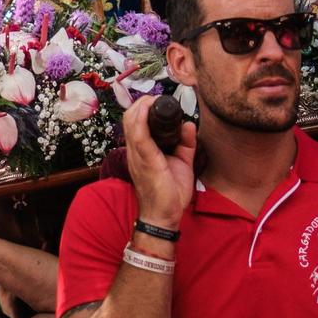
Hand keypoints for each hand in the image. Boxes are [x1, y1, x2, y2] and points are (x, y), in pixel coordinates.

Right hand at [123, 94, 196, 228]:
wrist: (164, 217)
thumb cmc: (170, 193)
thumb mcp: (182, 162)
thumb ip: (185, 143)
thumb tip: (188, 124)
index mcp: (141, 152)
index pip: (133, 123)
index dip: (141, 108)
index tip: (157, 101)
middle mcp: (135, 152)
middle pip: (129, 118)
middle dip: (141, 103)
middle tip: (157, 99)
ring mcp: (137, 156)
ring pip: (131, 123)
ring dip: (141, 107)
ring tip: (153, 100)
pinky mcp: (145, 161)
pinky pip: (139, 136)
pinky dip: (141, 119)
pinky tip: (147, 109)